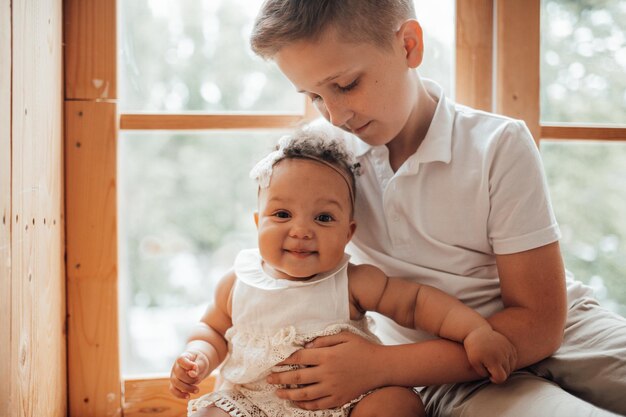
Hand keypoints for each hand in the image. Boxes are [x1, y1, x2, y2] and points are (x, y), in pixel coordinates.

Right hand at [169, 350, 209, 398]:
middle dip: (190, 380)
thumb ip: (198, 367)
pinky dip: (179, 394)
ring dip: (187, 388)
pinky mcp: (174, 383)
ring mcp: (174, 375)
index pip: (181, 360)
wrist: (197, 364)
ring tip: (197, 390)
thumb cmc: (199, 362)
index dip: (187, 365)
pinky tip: (188, 396)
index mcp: (182, 358)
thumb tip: (192, 374)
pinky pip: (173, 390)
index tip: (195, 367)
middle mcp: (176, 366)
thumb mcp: (202, 362)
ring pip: (175, 383)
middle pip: (179, 374)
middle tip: (199, 379)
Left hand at [267, 331, 382, 409]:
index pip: (299, 358)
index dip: (285, 360)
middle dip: (280, 378)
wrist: (381, 367)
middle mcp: (327, 373)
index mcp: (327, 356)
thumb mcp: (343, 337)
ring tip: (277, 392)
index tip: (274, 362)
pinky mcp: (339, 398)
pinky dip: (305, 405)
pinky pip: (318, 405)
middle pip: (298, 378)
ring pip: (305, 394)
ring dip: (288, 394)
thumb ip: (323, 341)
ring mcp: (333, 388)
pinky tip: (296, 402)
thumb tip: (305, 347)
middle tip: (268, 378)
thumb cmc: (362, 348)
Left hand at [463, 325, 517, 383]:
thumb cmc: (473, 348)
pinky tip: (500, 359)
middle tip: (489, 367)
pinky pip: (514, 358)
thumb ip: (483, 373)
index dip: (495, 379)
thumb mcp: (473, 362)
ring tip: (494, 363)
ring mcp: (508, 349)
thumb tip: (493, 376)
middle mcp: (503, 355)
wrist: (477, 331)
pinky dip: (509, 361)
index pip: (501, 378)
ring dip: (504, 367)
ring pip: (512, 366)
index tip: (489, 375)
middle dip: (499, 373)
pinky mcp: (510, 345)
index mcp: (494, 360)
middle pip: (507, 372)